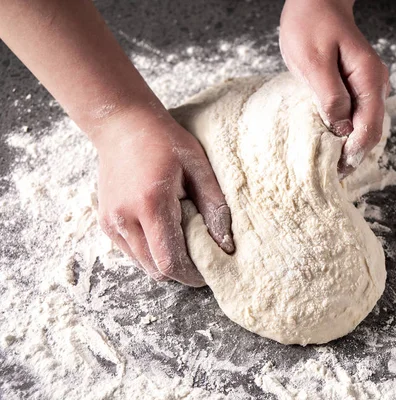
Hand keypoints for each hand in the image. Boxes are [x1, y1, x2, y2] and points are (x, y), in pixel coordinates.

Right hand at [93, 107, 233, 286]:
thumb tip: (226, 244)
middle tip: (201, 257)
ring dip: (164, 262)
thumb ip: (214, 206)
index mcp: (151, 204)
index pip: (170, 262)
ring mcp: (111, 222)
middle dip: (181, 271)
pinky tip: (164, 230)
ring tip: (183, 239)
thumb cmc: (165, 141)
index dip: (192, 275)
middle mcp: (125, 218)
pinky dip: (150, 251)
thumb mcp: (198, 166)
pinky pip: (131, 252)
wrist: (122, 125)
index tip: (210, 272)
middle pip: (155, 270)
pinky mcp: (106, 223)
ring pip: (142, 264)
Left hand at [280, 0, 389, 177]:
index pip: (369, 127)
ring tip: (331, 166)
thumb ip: (330, 96)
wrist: (316, 1)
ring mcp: (369, 86)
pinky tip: (331, 143)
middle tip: (332, 176)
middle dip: (354, 155)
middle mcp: (376, 85)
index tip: (336, 171)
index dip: (354, 152)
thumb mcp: (314, 62)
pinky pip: (357, 116)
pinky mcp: (357, 87)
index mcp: (369, 79)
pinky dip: (346, 133)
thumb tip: (340, 130)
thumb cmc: (311, 26)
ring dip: (350, 147)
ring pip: (365, 126)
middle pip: (371, 131)